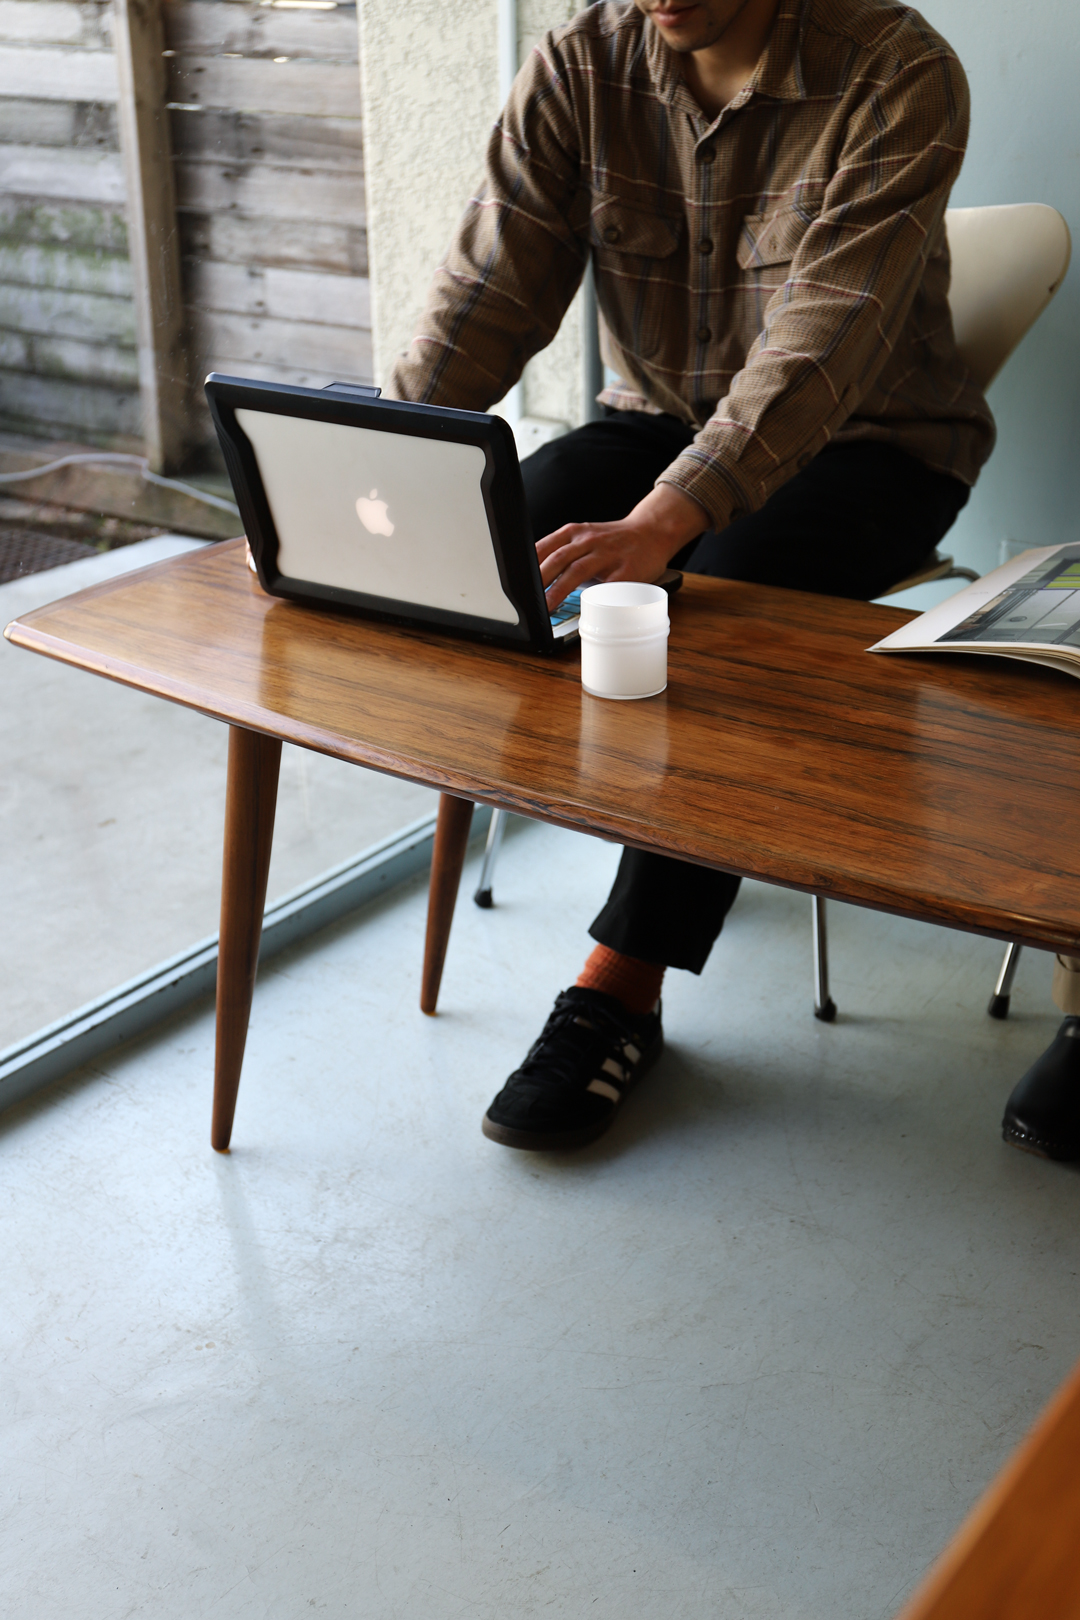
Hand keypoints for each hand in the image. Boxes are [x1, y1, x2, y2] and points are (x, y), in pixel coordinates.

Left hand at [537, 483, 708, 608]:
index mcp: (575, 533)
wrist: (653, 532)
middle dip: (538, 580)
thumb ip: (562, 551)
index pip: (544, 547)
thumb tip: (532, 576)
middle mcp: (589, 540)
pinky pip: (606, 586)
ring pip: (577, 571)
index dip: (527, 565)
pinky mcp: (625, 570)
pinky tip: (582, 609)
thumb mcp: (585, 537)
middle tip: (526, 599)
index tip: (515, 582)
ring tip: (546, 607)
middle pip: (557, 558)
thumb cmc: (614, 540)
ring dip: (558, 590)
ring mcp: (607, 554)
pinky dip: (593, 597)